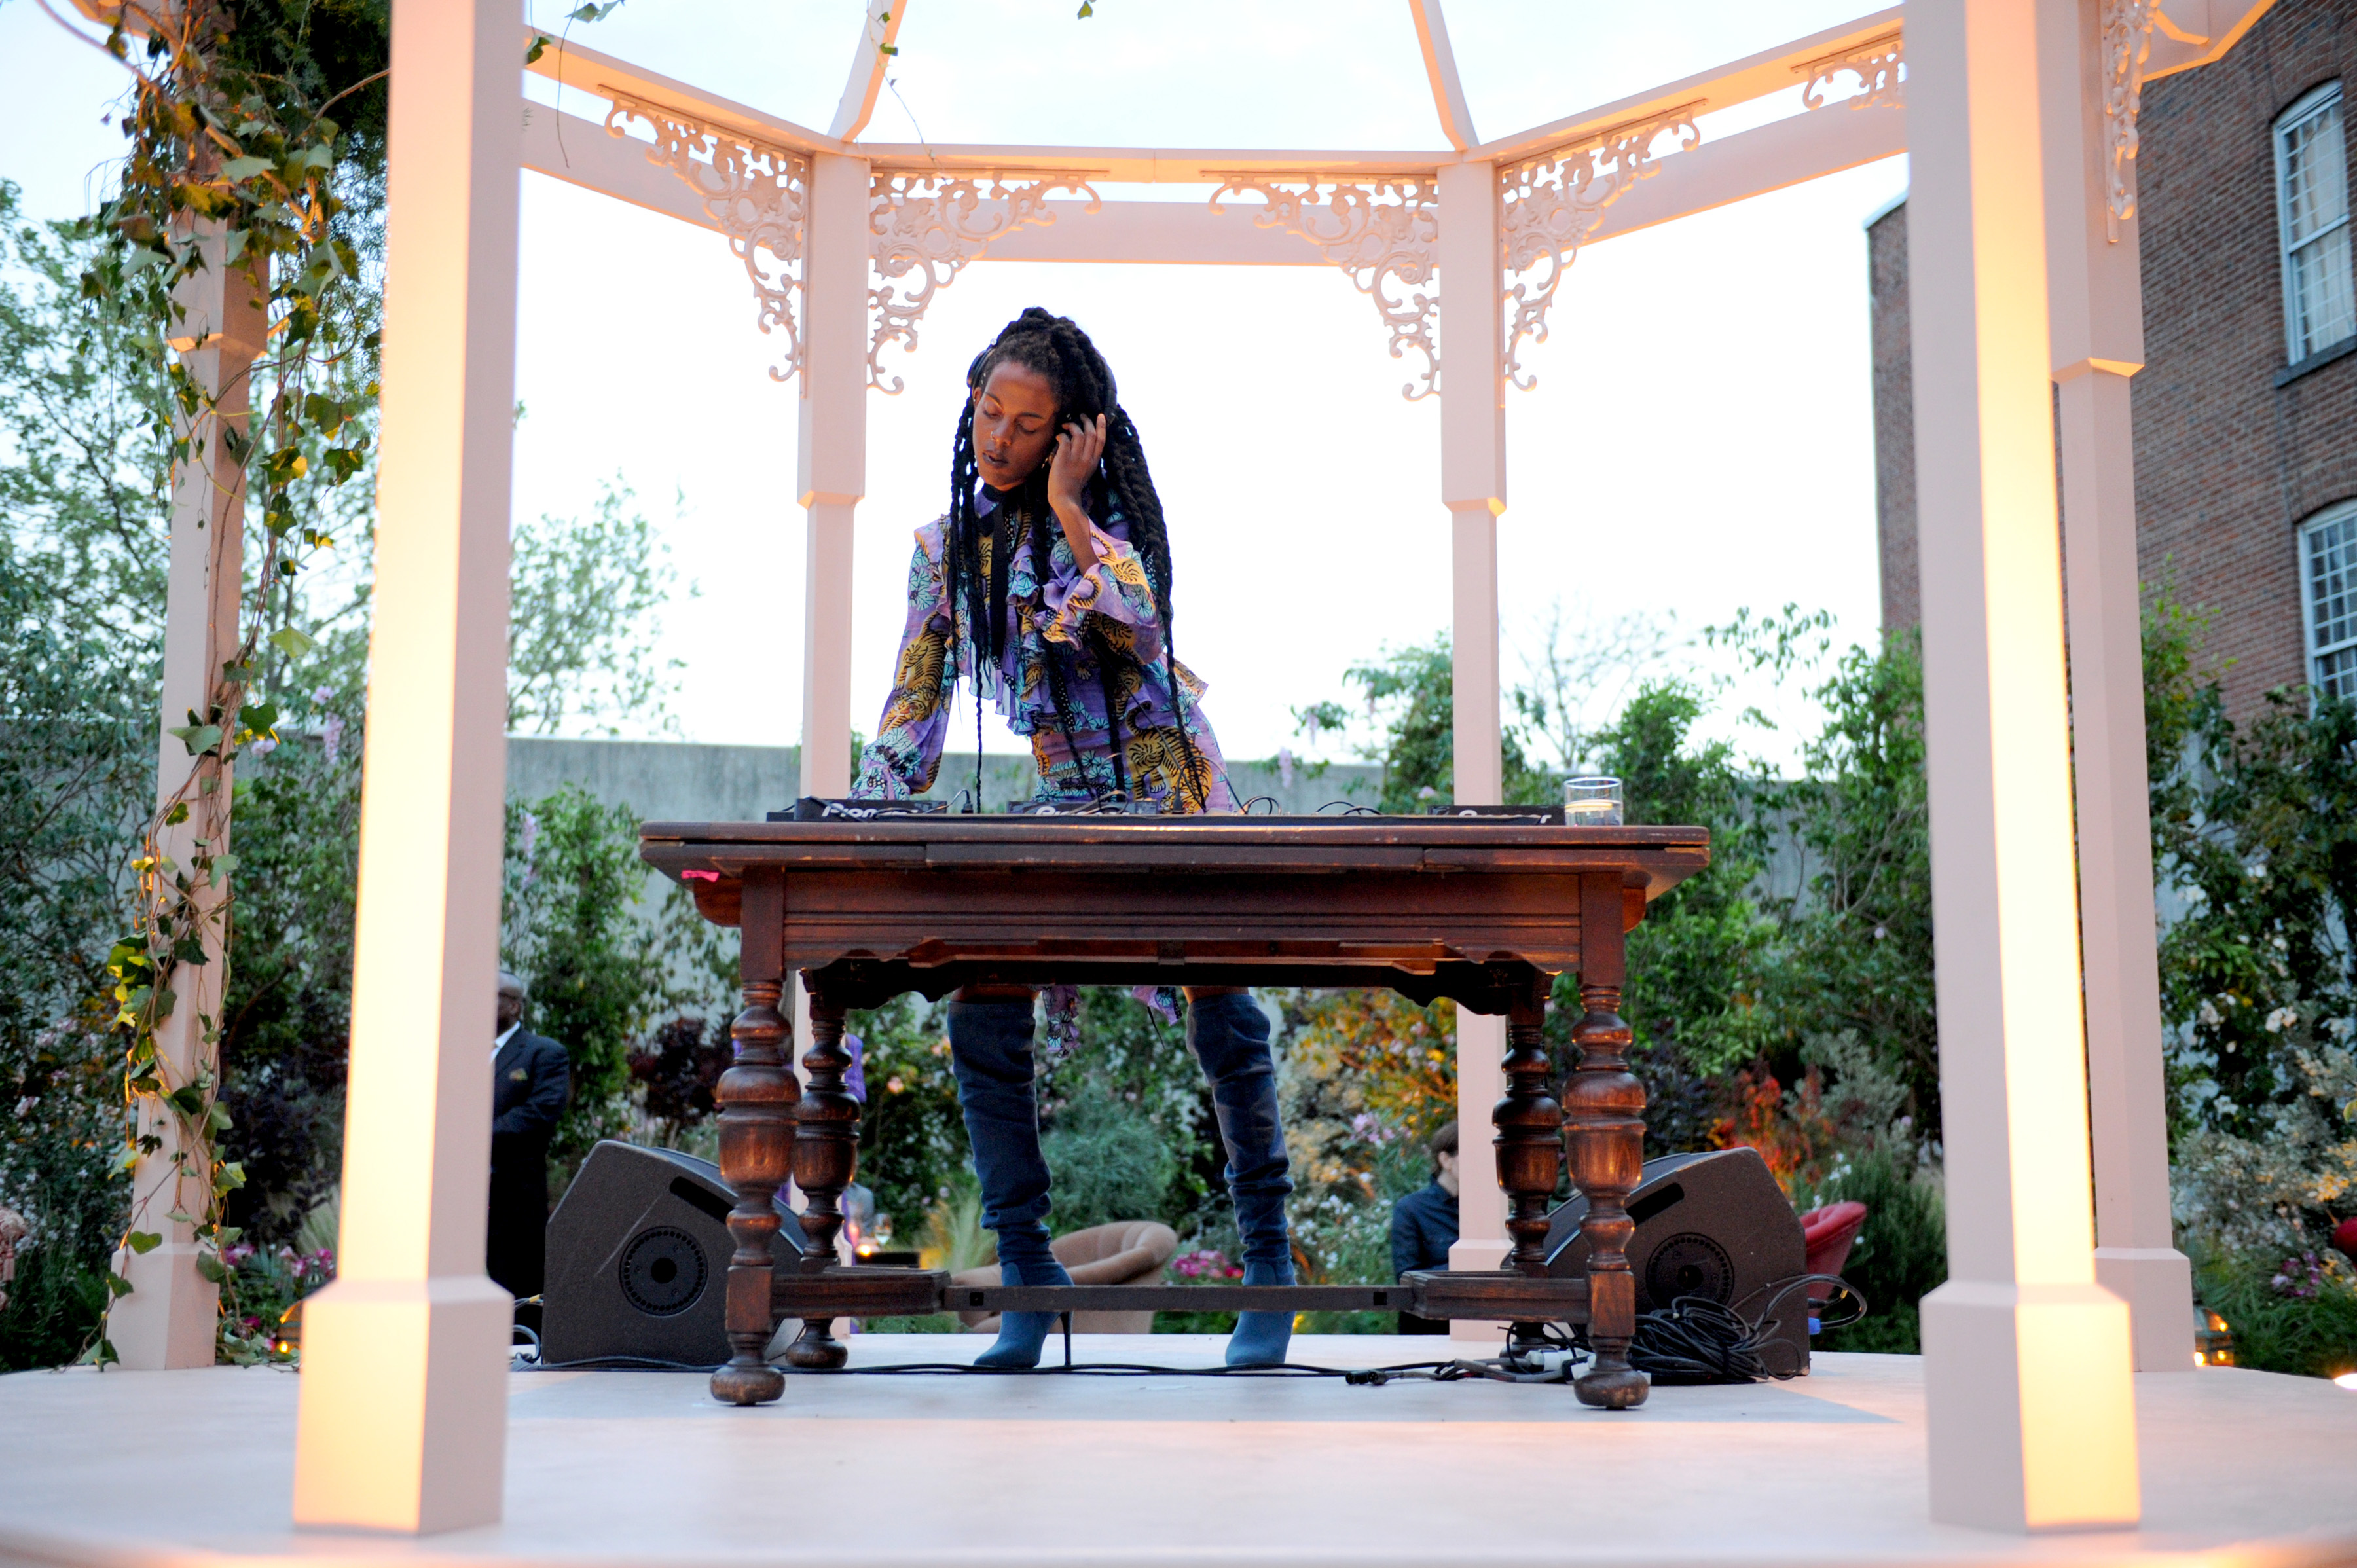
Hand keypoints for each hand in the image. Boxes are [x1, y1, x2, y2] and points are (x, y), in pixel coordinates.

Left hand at [1046, 413, 1105, 566]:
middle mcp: (1087, 458)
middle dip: (1086, 421)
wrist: (1064, 498)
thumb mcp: (1086, 472)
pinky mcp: (1063, 458)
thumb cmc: (1073, 486)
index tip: (1100, 415)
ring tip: (1066, 425)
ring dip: (1072, 425)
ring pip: (1078, 433)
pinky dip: (1062, 435)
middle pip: (1090, 433)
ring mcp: (1075, 458)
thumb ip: (1087, 458)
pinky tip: (1059, 436)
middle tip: (1080, 415)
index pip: (1101, 440)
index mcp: (1094, 462)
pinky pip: (1065, 439)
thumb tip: (1083, 443)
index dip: (1101, 426)